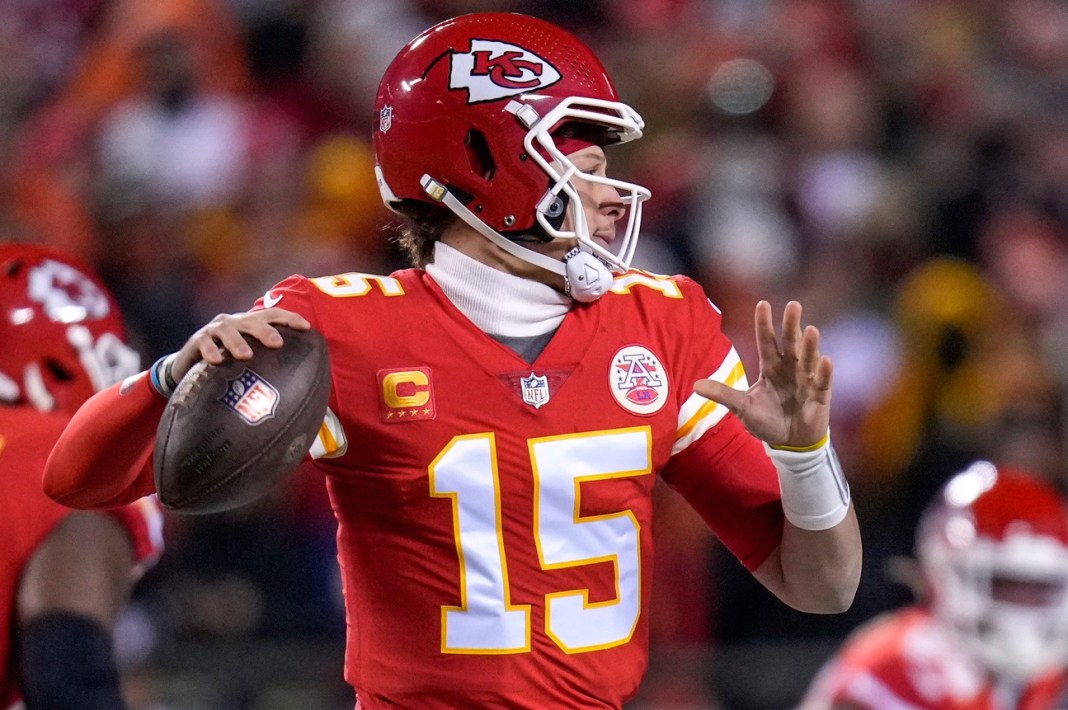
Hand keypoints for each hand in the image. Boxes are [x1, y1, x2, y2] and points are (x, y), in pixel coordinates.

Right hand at [171, 307, 311, 380]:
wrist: (190, 366)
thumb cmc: (228, 364)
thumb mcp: (248, 360)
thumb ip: (269, 364)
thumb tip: (302, 390)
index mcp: (249, 324)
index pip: (271, 315)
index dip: (289, 318)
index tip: (306, 327)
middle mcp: (233, 322)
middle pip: (252, 321)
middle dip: (265, 330)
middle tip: (277, 343)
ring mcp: (214, 329)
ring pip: (227, 329)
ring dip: (237, 341)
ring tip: (246, 355)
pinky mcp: (196, 340)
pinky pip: (203, 343)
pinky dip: (210, 350)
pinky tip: (217, 361)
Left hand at [694, 300, 831, 447]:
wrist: (789, 442)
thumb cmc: (767, 420)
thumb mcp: (742, 407)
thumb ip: (723, 394)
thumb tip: (695, 385)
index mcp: (770, 367)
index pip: (766, 341)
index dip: (764, 324)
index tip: (762, 303)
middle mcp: (789, 368)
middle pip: (790, 343)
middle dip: (791, 325)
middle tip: (793, 305)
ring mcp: (806, 380)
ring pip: (807, 358)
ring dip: (809, 345)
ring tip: (811, 329)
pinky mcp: (820, 395)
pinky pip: (823, 381)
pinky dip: (825, 372)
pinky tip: (825, 360)